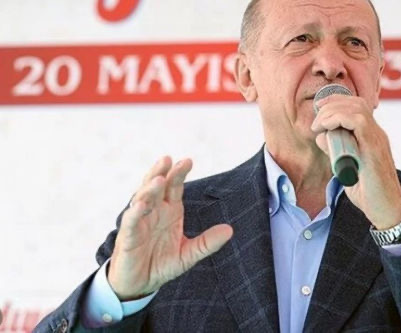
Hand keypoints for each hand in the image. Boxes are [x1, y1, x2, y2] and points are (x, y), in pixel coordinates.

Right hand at [107, 157, 232, 299]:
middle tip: (169, 159)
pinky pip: (131, 221)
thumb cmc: (162, 264)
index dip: (179, 173)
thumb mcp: (189, 254)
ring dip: (149, 188)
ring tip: (159, 178)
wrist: (140, 285)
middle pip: (157, 186)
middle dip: (163, 172)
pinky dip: (136, 212)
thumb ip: (207, 242)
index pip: (175, 186)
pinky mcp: (128, 236)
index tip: (187, 160)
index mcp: (171, 210)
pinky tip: (142, 204)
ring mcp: (140, 221)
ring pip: (142, 198)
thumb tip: (230, 230)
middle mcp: (155, 211)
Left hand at [311, 95, 400, 229]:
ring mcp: (378, 140)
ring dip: (333, 111)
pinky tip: (326, 127)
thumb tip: (321, 136)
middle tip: (316, 120)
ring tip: (319, 124)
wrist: (388, 212)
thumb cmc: (369, 194)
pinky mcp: (374, 148)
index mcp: (372, 137)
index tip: (319, 109)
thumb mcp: (346, 169)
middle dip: (331, 104)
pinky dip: (338, 118)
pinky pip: (358, 121)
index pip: (357, 106)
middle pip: (356, 103)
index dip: (336, 102)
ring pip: (357, 108)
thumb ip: (335, 152)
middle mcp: (377, 134)